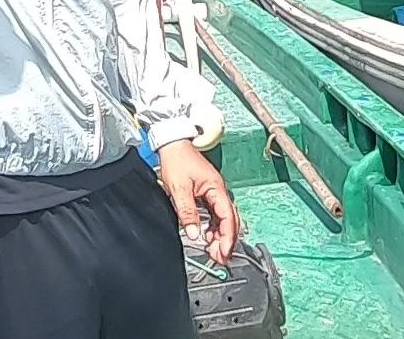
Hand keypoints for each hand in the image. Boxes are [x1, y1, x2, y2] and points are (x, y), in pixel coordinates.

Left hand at [158, 140, 240, 264]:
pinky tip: (208, 237)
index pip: (228, 217)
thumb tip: (194, 233)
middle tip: (220, 258)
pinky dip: (214, 228)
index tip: (223, 253)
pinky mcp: (207, 193)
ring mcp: (214, 193)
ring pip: (224, 219)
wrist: (172, 144)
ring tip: (214, 252)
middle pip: (230, 220)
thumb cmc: (177, 160)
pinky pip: (216, 214)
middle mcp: (219, 191)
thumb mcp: (179, 188)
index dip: (227, 237)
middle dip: (227, 241)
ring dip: (221, 236)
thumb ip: (187, 211)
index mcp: (216, 189)